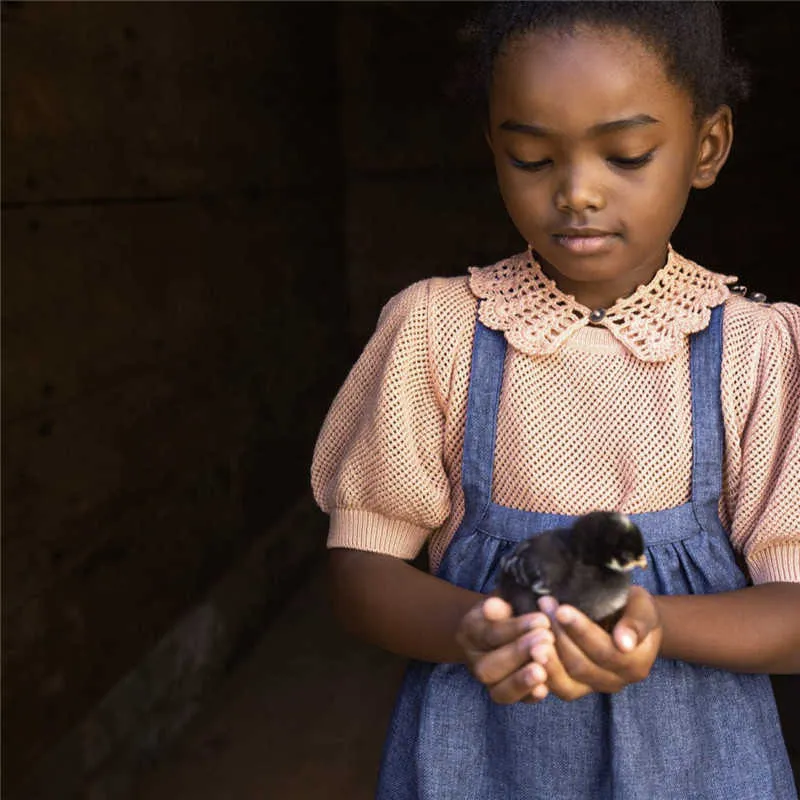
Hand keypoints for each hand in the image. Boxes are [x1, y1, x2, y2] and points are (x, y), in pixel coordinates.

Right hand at [455, 595, 553, 704]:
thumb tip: (495, 606)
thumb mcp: (503, 599)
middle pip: (489, 666)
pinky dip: (528, 696)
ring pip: (499, 691)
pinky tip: (545, 688)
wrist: (504, 625)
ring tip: (543, 671)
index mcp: (470, 632)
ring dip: (522, 681)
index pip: (490, 633)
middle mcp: (474, 661)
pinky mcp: (506, 694)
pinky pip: (514, 702)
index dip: (516, 628)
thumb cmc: (509, 609)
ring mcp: (490, 683)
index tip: (542, 620)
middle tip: (547, 640)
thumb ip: (499, 605)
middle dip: (519, 654)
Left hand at [537, 586, 662, 700]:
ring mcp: (594, 687)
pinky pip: (556, 688)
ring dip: (547, 658)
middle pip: (582, 666)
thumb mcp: (643, 607)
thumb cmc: (634, 609)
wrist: (629, 623)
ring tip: (530, 633)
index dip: (582, 631)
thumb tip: (624, 642)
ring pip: (566, 683)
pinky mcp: (576, 688)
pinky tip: (527, 654)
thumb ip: (637, 622)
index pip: (606, 651)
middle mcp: (616, 681)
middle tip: (543, 608)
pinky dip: (541, 674)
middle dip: (559, 636)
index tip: (562, 609)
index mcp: (635, 663)